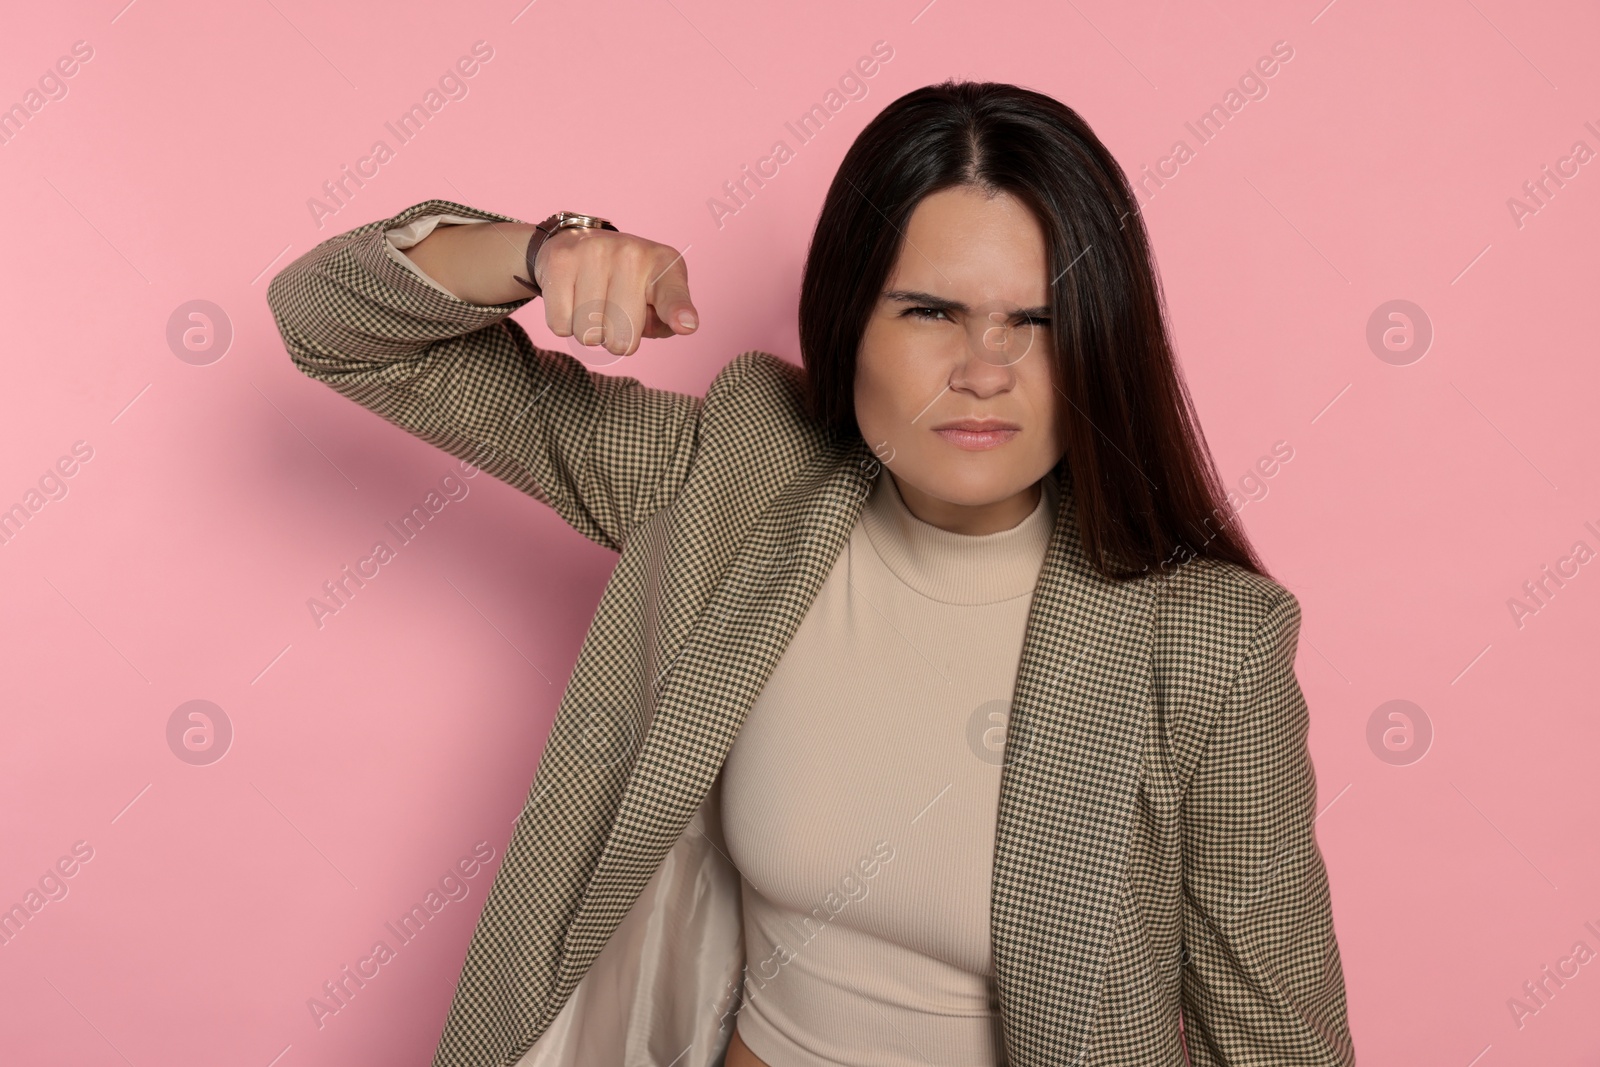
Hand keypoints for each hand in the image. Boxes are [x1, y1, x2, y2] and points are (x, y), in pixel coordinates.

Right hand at [533, 226, 698, 356]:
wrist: (578, 241)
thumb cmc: (626, 282)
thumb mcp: (655, 300)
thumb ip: (664, 322)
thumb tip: (678, 326)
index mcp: (663, 264)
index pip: (672, 295)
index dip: (677, 312)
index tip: (684, 324)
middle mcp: (631, 253)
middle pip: (622, 337)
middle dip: (616, 340)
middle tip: (614, 315)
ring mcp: (594, 253)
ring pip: (588, 334)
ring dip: (589, 332)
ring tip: (592, 305)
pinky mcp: (560, 260)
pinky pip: (561, 324)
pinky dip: (565, 324)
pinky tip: (572, 299)